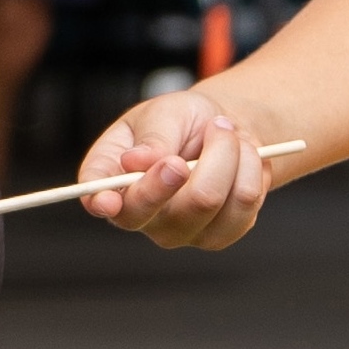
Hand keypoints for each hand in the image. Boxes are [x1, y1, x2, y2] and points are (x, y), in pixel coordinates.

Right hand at [76, 90, 277, 250]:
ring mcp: (177, 231)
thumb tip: (136, 161)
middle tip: (216, 128)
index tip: (109, 200)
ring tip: (226, 135)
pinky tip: (241, 159)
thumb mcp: (164, 112)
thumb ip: (152, 137)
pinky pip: (243, 205)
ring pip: (210, 200)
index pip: (97, 198)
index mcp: (112, 180)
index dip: (100, 201)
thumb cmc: (182, 121)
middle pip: (167, 209)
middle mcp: (138, 215)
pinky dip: (250, 169)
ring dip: (230, 154)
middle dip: (200, 164)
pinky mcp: (217, 236)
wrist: (223, 130)